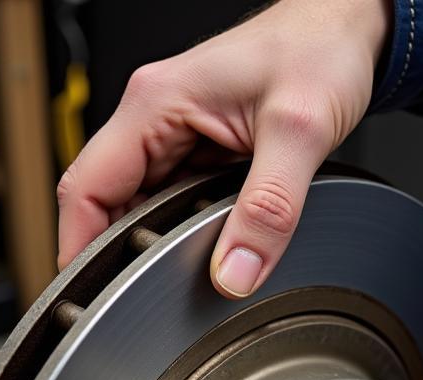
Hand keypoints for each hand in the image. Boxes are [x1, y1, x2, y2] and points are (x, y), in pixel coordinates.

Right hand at [56, 0, 391, 295]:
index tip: (88, 296)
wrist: (345, 30)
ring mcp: (174, 135)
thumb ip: (269, 208)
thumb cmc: (320, 49)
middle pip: (103, 202)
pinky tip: (193, 257)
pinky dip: (175, 234)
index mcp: (156, 103)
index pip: (85, 185)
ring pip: (136, 205)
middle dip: (113, 255)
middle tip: (132, 304)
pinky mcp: (197, 150)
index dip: (77, 247)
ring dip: (145, 246)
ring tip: (164, 285)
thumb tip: (235, 272)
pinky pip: (169, 202)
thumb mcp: (301, 131)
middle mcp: (155, 117)